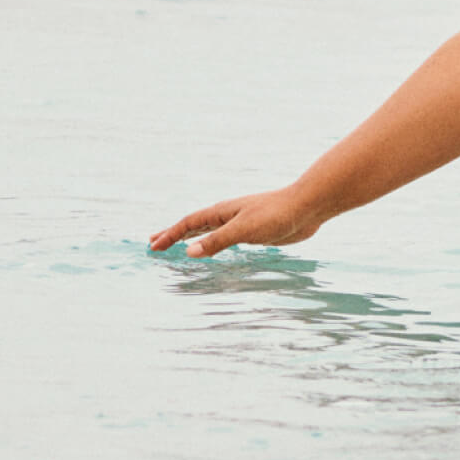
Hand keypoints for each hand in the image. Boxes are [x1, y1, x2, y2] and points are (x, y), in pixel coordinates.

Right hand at [148, 187, 327, 258]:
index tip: (152, 247)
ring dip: (191, 238)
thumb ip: (217, 241)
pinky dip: (212, 243)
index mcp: (222, 212)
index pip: (188, 224)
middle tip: (154, 243)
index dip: (169, 235)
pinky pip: (224, 239)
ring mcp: (240, 223)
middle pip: (194, 226)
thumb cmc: (276, 214)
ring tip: (178, 245)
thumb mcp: (243, 230)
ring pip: (209, 231)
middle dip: (173, 234)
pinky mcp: (254, 232)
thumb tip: (188, 252)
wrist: (307, 207)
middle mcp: (228, 216)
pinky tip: (213, 248)